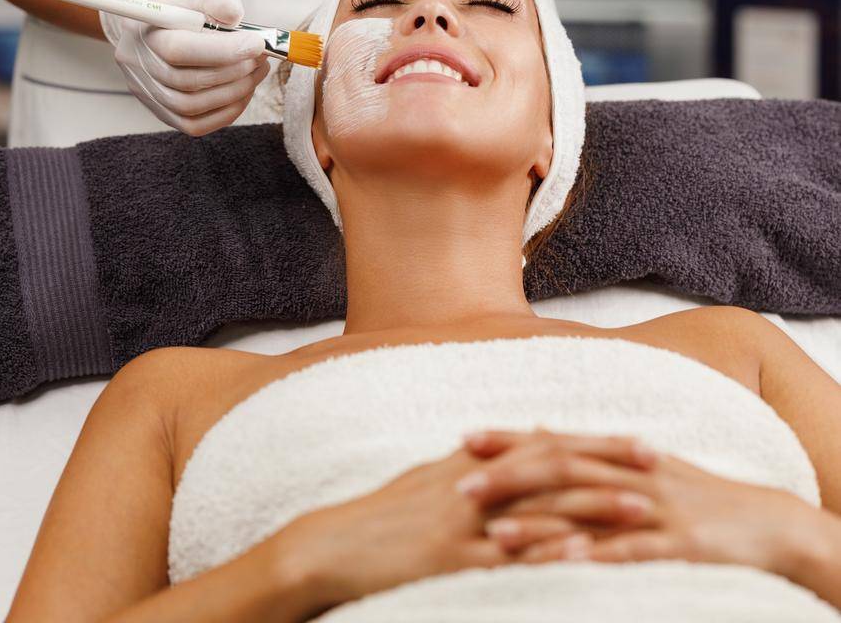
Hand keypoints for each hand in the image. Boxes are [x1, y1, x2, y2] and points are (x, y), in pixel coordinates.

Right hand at [97, 0, 268, 134]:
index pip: (179, 50)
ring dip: (233, 93)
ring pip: (190, 108)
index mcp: (143, 30)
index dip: (222, 51)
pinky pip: (193, 125)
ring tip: (257, 70)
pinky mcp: (161, 110)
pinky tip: (244, 90)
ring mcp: (146, 91)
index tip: (257, 43)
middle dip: (233, 72)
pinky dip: (224, 112)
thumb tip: (234, 15)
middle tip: (261, 57)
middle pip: (186, 82)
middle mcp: (138, 64)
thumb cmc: (184, 1)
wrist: (163, 17)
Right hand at [284, 433, 653, 611]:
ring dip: (596, 508)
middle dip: (610, 463)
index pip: (549, 443)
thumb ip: (488, 461)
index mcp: (477, 460)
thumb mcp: (439, 476)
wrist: (337, 544)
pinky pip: (510, 554)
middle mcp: (477, 480)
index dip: (597, 443)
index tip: (643, 443)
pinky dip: (548, 552)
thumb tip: (533, 439)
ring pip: (543, 507)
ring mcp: (467, 519)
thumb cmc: (389, 514)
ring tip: (644, 511)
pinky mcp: (455, 557)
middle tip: (660, 463)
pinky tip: (583, 557)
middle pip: (555, 465)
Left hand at [460, 427, 810, 573]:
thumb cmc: (693, 494)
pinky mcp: (674, 545)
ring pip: (586, 511)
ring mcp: (652, 507)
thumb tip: (537, 429)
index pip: (552, 438)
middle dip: (507, 478)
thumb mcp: (639, 465)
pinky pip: (627, 553)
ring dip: (537, 524)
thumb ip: (587, 450)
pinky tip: (562, 568)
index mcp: (618, 453)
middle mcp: (628, 472)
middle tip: (458, 488)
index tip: (463, 439)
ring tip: (492, 536)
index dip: (508, 438)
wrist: (762, 521)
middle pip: (559, 469)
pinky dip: (594, 558)